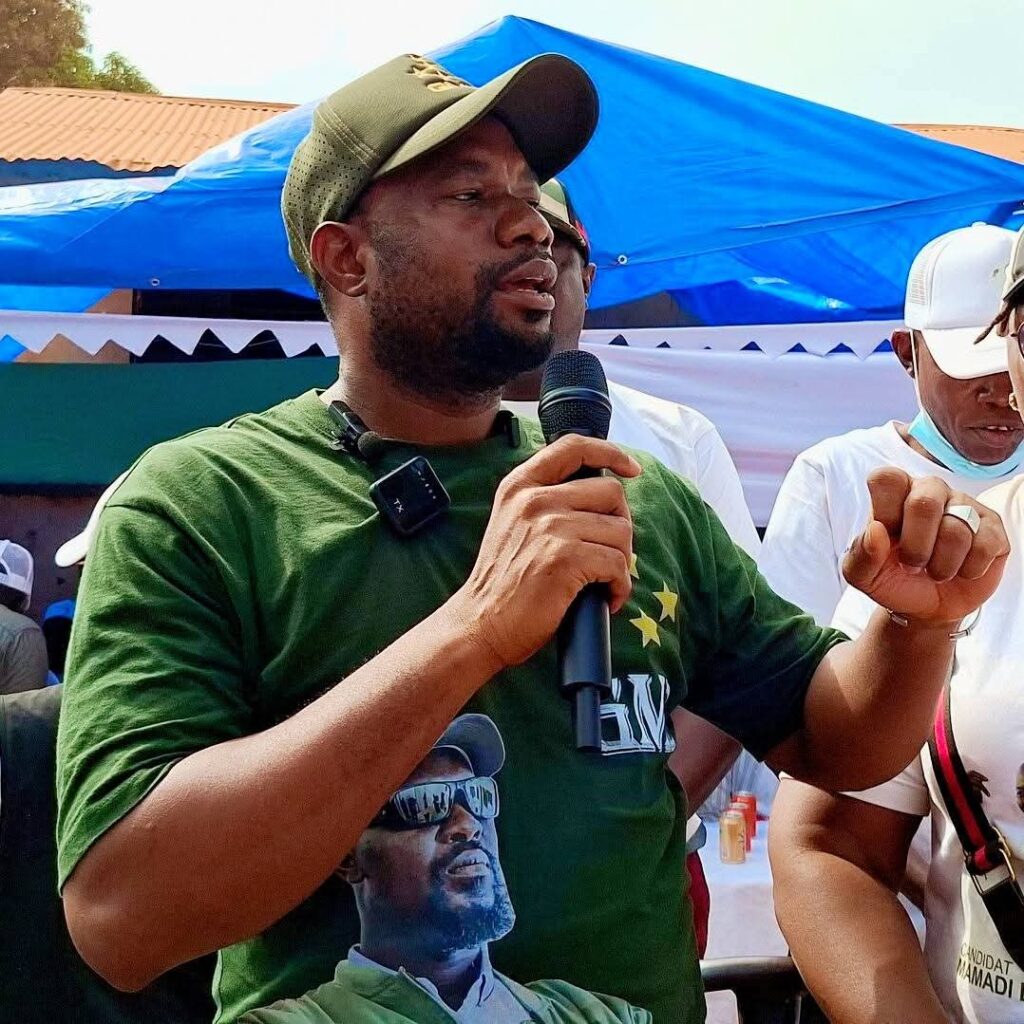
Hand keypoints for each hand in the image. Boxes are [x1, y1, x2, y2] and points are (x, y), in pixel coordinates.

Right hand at [450, 433, 640, 666]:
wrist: (481, 624)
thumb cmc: (502, 582)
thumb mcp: (513, 522)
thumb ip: (545, 500)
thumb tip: (601, 496)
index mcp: (520, 486)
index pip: (574, 447)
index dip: (611, 453)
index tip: (631, 469)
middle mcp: (534, 500)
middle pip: (611, 492)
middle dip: (622, 524)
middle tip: (612, 552)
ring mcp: (550, 528)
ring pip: (620, 531)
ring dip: (623, 561)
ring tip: (605, 580)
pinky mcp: (565, 559)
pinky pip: (618, 564)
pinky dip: (620, 586)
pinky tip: (607, 598)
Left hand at [842, 468, 1008, 624]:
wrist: (929, 607)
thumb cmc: (894, 579)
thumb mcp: (863, 575)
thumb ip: (861, 554)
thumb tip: (876, 530)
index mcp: (895, 493)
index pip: (886, 478)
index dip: (885, 511)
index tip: (887, 536)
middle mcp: (930, 491)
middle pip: (924, 504)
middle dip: (915, 547)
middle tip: (912, 564)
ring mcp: (964, 506)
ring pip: (956, 530)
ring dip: (942, 565)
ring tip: (936, 571)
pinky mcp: (993, 527)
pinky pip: (984, 546)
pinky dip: (968, 569)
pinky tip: (961, 570)